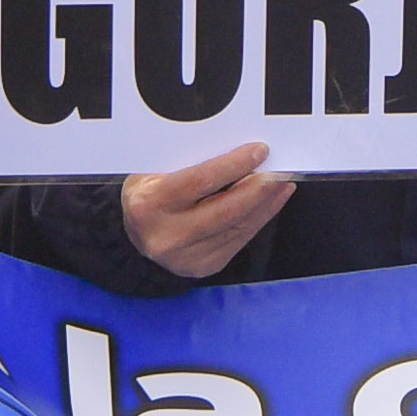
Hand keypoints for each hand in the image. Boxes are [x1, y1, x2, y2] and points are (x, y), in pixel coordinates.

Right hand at [123, 147, 292, 281]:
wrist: (135, 237)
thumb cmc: (149, 194)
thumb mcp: (154, 172)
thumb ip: (188, 162)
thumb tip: (236, 149)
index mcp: (150, 204)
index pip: (200, 181)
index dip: (233, 165)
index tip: (259, 151)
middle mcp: (167, 235)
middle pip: (225, 209)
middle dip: (258, 188)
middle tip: (279, 170)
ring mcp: (186, 256)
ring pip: (237, 226)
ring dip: (265, 203)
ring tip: (282, 183)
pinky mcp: (204, 266)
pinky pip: (239, 240)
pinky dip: (259, 219)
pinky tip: (271, 202)